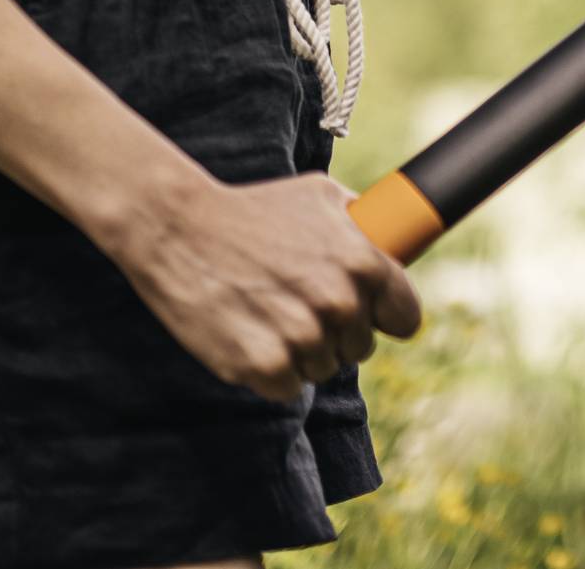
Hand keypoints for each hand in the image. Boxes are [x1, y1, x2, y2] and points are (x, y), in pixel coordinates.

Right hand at [105, 170, 422, 402]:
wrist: (179, 229)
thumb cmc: (253, 210)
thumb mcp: (320, 196)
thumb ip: (364, 224)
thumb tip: (394, 242)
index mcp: (365, 264)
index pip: (406, 319)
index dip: (384, 316)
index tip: (367, 314)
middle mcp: (340, 303)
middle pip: (360, 348)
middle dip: (336, 332)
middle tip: (297, 304)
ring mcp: (302, 337)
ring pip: (323, 369)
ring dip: (301, 352)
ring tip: (268, 313)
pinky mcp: (263, 366)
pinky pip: (287, 387)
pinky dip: (270, 371)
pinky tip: (250, 334)